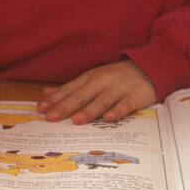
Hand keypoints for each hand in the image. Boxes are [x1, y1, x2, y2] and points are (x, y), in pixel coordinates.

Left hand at [37, 60, 157, 123]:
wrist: (148, 68)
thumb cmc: (115, 77)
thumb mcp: (91, 78)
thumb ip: (70, 88)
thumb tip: (46, 93)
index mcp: (89, 78)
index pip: (69, 89)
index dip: (55, 99)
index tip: (41, 108)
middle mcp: (102, 82)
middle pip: (81, 96)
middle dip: (65, 106)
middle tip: (51, 117)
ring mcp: (118, 88)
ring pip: (101, 100)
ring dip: (88, 111)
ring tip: (76, 120)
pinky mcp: (135, 96)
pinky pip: (125, 105)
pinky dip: (117, 111)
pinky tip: (108, 119)